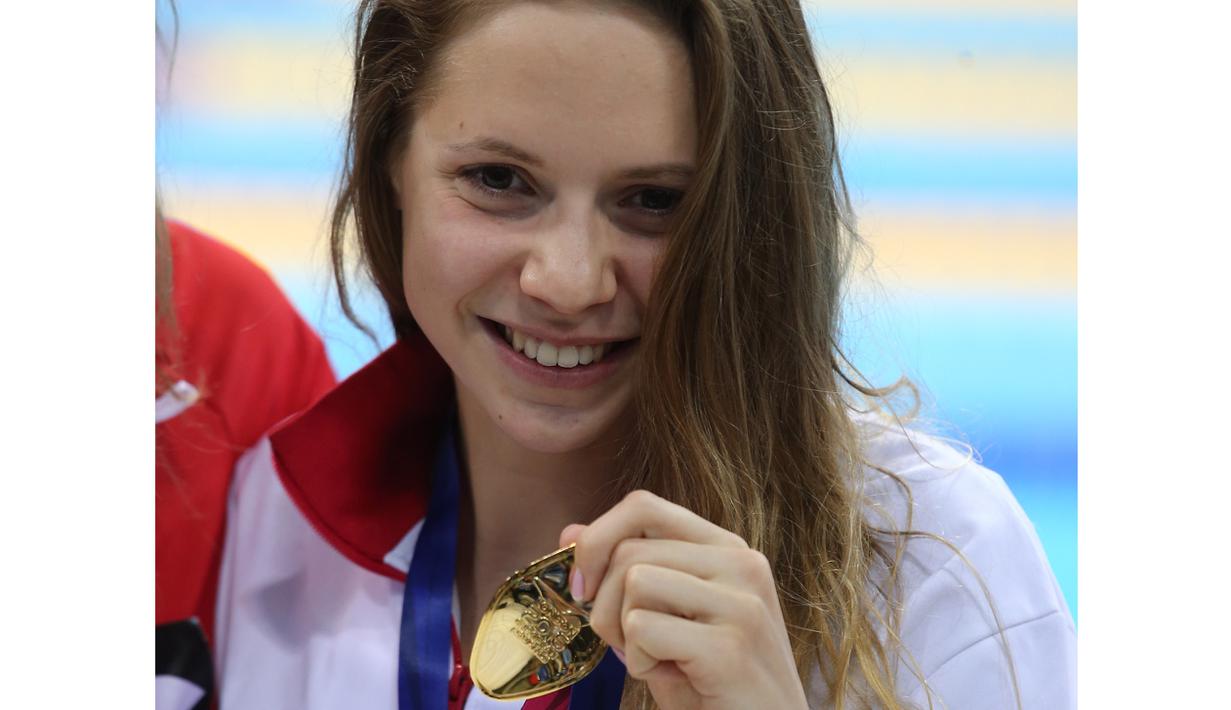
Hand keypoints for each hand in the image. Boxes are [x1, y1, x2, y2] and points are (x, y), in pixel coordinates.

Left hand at [559, 490, 809, 709]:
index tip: (583, 586)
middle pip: (629, 550)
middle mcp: (741, 563)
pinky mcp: (729, 646)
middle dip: (604, 604)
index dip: (597, 539)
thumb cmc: (711, 681)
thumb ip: (625, 571)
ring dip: (625, 634)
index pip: (643, 505)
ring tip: (659, 660)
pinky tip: (674, 678)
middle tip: (627, 644)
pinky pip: (642, 628)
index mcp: (728, 548)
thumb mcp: (666, 618)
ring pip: (634, 582)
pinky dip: (640, 662)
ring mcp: (741, 602)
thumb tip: (570, 531)